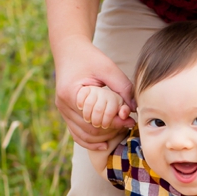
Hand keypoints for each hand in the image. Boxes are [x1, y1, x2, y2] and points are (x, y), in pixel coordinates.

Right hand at [53, 35, 135, 150]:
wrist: (70, 51)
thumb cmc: (90, 57)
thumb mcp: (108, 68)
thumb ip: (122, 87)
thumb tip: (134, 109)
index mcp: (70, 93)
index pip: (93, 118)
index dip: (113, 122)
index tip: (128, 121)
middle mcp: (63, 105)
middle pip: (89, 130)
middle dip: (109, 131)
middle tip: (127, 127)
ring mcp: (62, 111)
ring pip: (83, 135)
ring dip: (102, 137)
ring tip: (119, 132)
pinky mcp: (65, 113)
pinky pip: (77, 134)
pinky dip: (90, 141)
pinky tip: (104, 145)